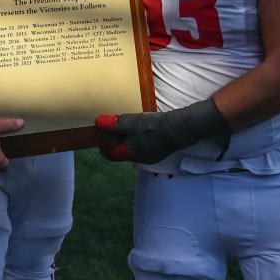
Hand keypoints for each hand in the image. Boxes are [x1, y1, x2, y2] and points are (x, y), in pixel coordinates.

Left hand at [95, 99, 231, 164]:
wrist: (181, 128)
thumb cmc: (154, 127)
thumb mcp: (132, 123)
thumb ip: (115, 124)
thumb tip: (98, 122)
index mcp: (130, 153)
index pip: (110, 154)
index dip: (102, 143)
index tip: (99, 131)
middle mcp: (139, 157)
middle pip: (119, 151)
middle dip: (113, 140)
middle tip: (109, 126)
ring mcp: (150, 154)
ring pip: (131, 148)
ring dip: (124, 138)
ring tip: (122, 124)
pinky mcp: (158, 148)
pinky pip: (141, 145)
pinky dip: (135, 137)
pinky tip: (137, 126)